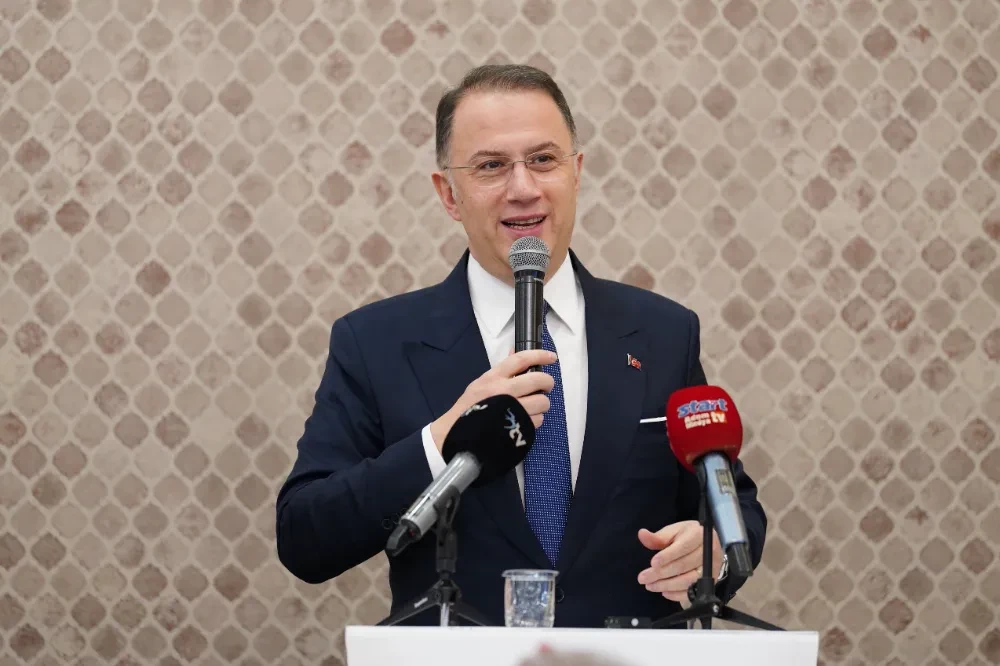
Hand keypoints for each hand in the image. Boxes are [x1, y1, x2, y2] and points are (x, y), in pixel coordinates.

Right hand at [429, 349, 555, 452]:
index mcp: (493, 377)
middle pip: (538, 379)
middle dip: (547, 382)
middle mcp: (504, 391)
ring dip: (542, 405)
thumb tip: (515, 353)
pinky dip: (536, 420)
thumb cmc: (468, 409)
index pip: (521, 359)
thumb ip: (500, 371)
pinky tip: (525, 420)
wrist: (455, 436)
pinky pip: (538, 420)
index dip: (539, 355)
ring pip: (542, 402)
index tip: (551, 357)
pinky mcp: (517, 427)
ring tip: (533, 407)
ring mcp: (512, 410)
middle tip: (546, 386)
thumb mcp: (480, 384)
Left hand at [636, 521, 722, 602]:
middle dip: (661, 573)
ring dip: (667, 585)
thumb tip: (642, 534)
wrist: (706, 544)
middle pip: (684, 565)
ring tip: (650, 586)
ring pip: (688, 580)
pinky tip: (664, 592)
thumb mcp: (673, 532)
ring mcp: (712, 568)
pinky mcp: (711, 581)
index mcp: (698, 534)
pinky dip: (677, 594)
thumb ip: (658, 537)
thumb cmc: (686, 537)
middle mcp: (708, 552)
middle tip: (643, 578)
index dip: (668, 556)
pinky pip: (694, 592)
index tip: (653, 563)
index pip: (683, 547)